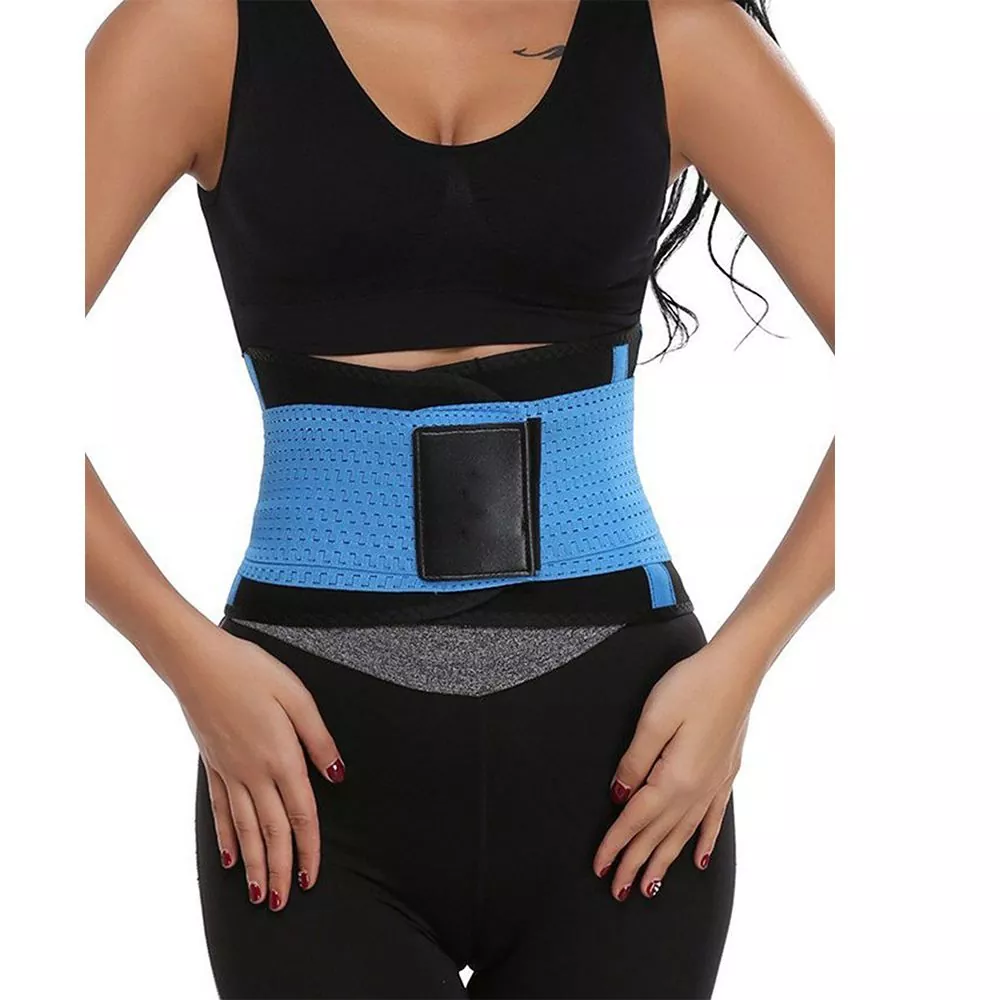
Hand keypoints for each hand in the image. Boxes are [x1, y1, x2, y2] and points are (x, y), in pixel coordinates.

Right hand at [167, 622, 345, 910]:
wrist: (197, 663)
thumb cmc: (252, 671)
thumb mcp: (297, 696)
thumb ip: (318, 738)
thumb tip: (336, 774)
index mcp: (281, 757)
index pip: (300, 814)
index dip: (308, 849)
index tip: (311, 878)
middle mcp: (254, 773)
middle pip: (271, 832)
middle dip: (279, 870)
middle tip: (282, 902)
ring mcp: (229, 772)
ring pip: (245, 829)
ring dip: (254, 864)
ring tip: (258, 895)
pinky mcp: (212, 765)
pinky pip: (221, 811)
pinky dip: (227, 838)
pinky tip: (231, 858)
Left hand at [593, 641, 756, 899]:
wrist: (736, 669)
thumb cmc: (692, 687)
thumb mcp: (653, 720)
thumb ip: (634, 761)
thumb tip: (620, 797)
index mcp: (674, 778)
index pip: (637, 820)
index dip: (616, 845)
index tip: (599, 868)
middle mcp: (696, 790)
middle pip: (659, 835)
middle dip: (636, 864)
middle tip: (617, 891)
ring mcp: (714, 784)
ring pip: (684, 834)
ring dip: (665, 861)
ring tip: (650, 887)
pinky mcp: (726, 773)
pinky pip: (713, 819)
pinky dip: (704, 841)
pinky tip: (700, 860)